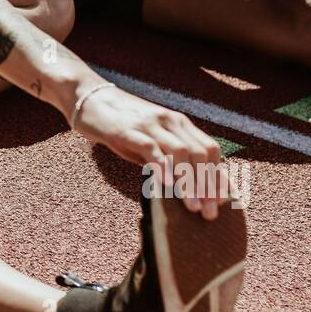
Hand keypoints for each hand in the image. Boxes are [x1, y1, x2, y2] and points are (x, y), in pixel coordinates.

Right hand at [70, 84, 232, 218]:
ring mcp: (150, 124)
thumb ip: (166, 160)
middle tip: (209, 213)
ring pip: (181, 152)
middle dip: (208, 185)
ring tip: (192, 206)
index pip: (210, 150)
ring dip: (190, 181)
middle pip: (200, 153)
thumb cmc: (120, 126)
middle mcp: (170, 121)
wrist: (88, 98)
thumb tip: (185, 189)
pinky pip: (151, 148)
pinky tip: (167, 185)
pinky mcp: (128, 130)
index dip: (219, 176)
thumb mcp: (149, 142)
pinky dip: (162, 167)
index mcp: (179, 124)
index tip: (222, 202)